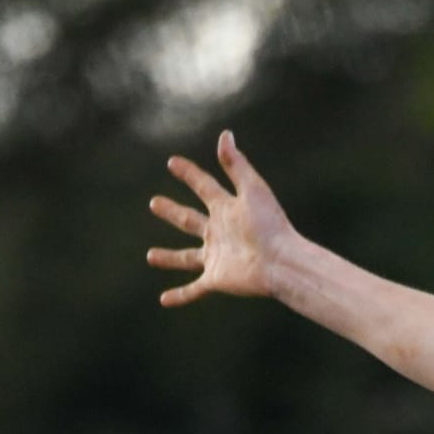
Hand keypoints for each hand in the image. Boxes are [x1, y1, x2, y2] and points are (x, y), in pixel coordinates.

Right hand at [147, 132, 294, 305]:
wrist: (283, 261)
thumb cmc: (271, 224)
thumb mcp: (252, 189)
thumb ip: (236, 164)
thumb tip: (225, 134)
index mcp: (226, 209)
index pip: (203, 186)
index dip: (188, 174)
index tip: (172, 162)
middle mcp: (219, 232)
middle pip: (189, 220)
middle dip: (171, 212)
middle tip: (154, 203)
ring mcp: (216, 257)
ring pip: (186, 257)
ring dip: (169, 257)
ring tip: (150, 255)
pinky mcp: (217, 278)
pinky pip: (194, 289)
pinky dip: (180, 295)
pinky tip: (164, 299)